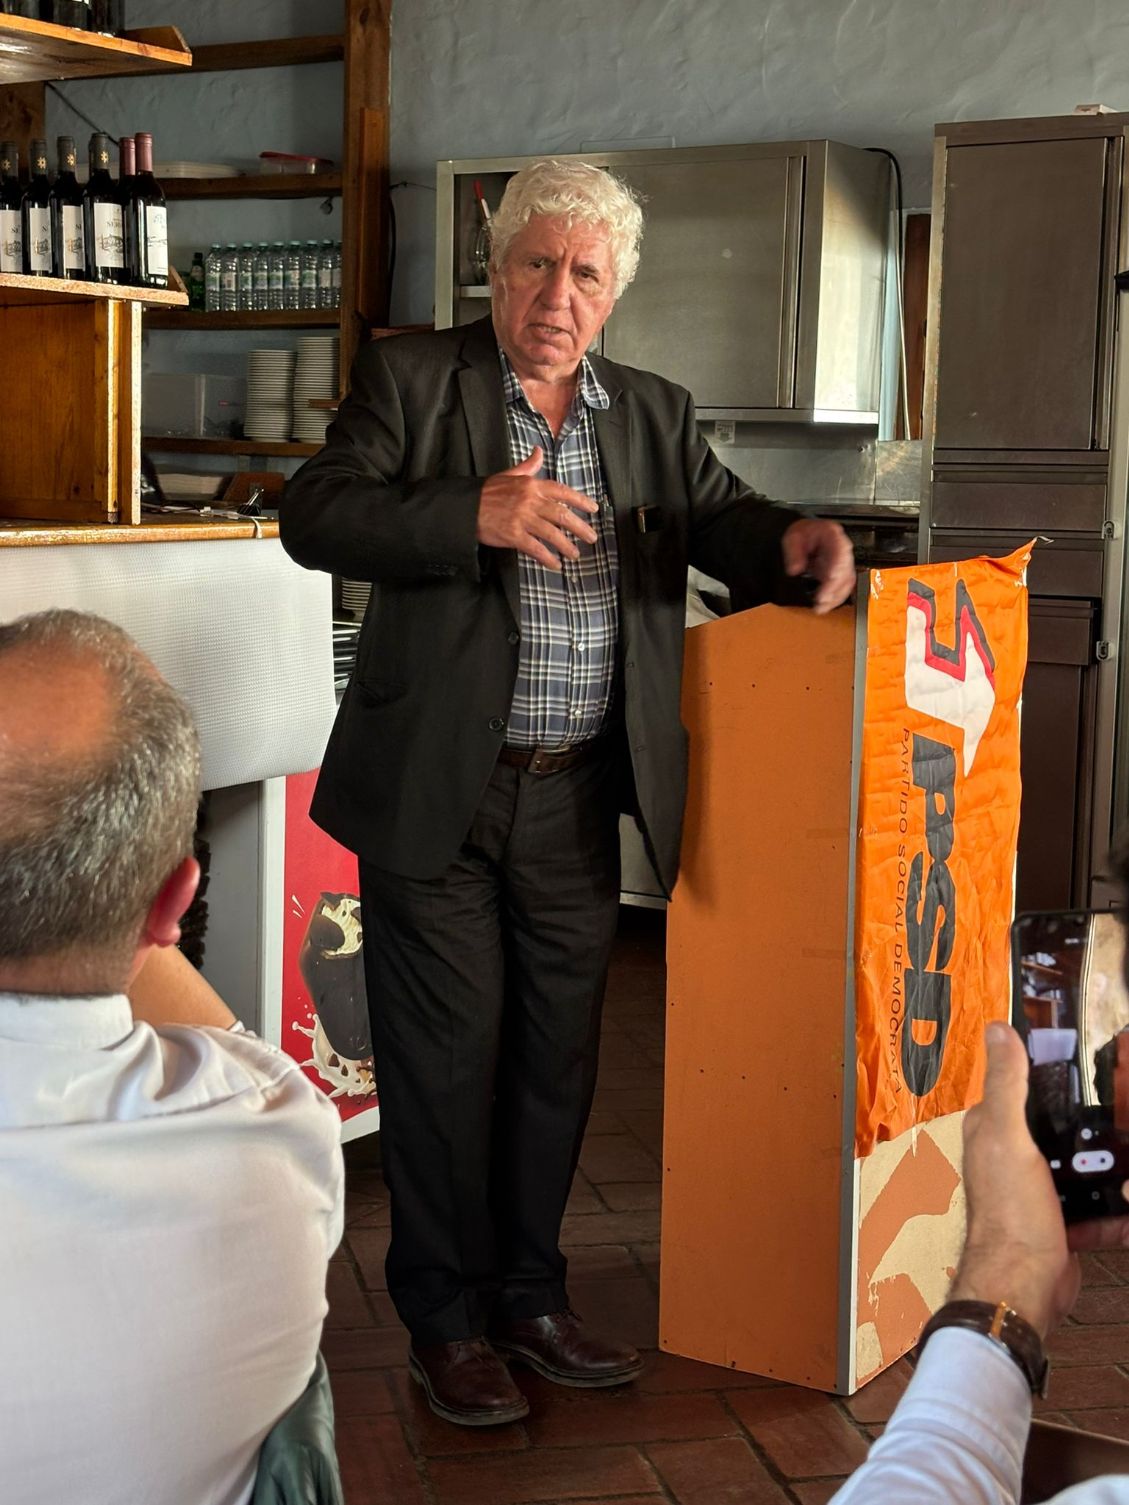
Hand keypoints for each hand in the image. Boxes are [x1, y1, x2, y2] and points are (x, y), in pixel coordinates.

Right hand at [477, 446, 599, 571]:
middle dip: (580, 528)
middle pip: (562, 515)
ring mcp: (522, 518)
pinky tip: (555, 565)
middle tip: (592, 537)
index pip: (562, 491)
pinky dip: (547, 558)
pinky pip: (535, 548)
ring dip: (567, 546)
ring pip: (552, 533)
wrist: (465, 507)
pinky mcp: (513, 535)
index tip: (594, 509)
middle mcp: (530, 501)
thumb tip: (539, 452)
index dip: (580, 501)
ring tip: (575, 554)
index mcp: (531, 485)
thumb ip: (528, 466)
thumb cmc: (488, 492)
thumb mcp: (509, 474)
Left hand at [781, 518, 854, 613]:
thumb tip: (795, 569)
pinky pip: (843, 588)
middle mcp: (841, 548)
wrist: (806, 536)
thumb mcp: (792, 537)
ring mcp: (842, 562)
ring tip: (821, 607)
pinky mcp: (840, 573)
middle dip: (835, 587)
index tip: (831, 577)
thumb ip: (794, 553)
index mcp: (832, 534)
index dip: (838, 565)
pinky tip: (824, 606)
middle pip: (846, 570)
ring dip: (836, 597)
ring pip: (847, 582)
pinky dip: (834, 599)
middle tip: (822, 599)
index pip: (841, 550)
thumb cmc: (803, 534)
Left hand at [950, 1022, 1128, 1338]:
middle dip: (1087, 1123)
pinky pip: (1095, 1210)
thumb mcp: (1008, 1137)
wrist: (1025, 1285)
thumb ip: (1006, 1085)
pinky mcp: (1060, 1222)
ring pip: (1078, 1168)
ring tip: (1128, 1154)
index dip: (1046, 1073)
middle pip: (1055, 1128)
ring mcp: (1036, 1192)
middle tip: (1120, 1111)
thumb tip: (999, 1030)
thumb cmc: (1009, 1212)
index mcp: (992, 1131)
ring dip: (1106, 1166)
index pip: (1017, 1088)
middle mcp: (1010, 1158)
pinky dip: (1115, 1212)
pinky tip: (1128, 1206)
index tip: (1083, 1061)